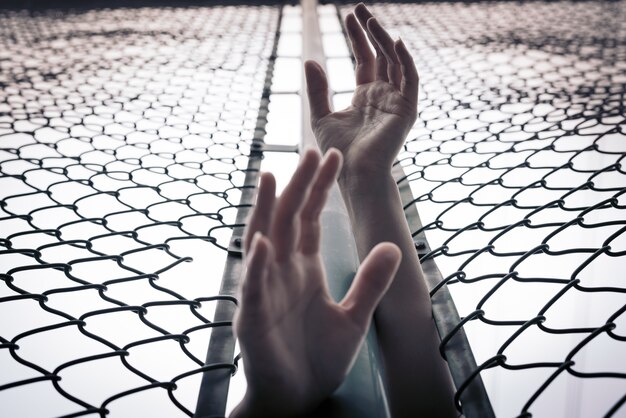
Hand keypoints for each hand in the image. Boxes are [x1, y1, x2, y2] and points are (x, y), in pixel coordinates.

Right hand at [231, 149, 401, 417]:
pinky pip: (255, 288)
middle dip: (297, 186)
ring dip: (265, 211)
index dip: (319, 189)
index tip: (333, 158)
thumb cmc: (317, 359)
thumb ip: (370, 283)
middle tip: (310, 150)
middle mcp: (281, 273)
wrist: (298, 399)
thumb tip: (393, 246)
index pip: (308, 219)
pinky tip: (264, 242)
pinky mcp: (254, 320)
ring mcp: (265, 293)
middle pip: (286, 220)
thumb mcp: (355, 317)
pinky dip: (258, 265)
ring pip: (262, 243)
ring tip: (270, 177)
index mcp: (302, 269)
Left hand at [304, 3, 418, 177]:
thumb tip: (309, 60)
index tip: (348, 16)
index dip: (357, 37)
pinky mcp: (407, 109)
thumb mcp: (321, 115)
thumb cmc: (338, 151)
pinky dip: (405, 60)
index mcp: (366, 95)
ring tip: (370, 19)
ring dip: (384, 39)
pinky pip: (410, 79)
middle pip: (381, 54)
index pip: (365, 58)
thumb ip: (317, 89)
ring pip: (395, 61)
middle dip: (371, 31)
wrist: (353, 173)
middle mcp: (384, 94)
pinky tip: (394, 42)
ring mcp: (397, 100)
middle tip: (359, 7)